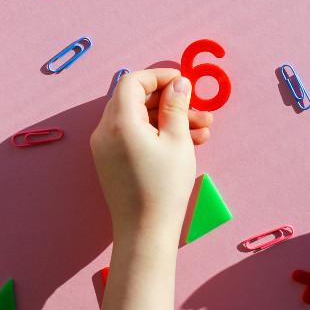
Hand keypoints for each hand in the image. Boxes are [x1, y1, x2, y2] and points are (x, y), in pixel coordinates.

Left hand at [91, 68, 212, 242]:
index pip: (133, 82)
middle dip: (170, 101)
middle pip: (136, 100)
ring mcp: (106, 147)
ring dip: (170, 119)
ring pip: (139, 119)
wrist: (145, 232)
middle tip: (200, 109)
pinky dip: (159, 133)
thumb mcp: (177, 141)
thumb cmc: (164, 186)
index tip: (183, 82)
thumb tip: (179, 83)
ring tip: (204, 129)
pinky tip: (189, 142)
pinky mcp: (112, 160)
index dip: (159, 76)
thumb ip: (176, 106)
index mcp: (119, 122)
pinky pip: (135, 135)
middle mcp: (105, 131)